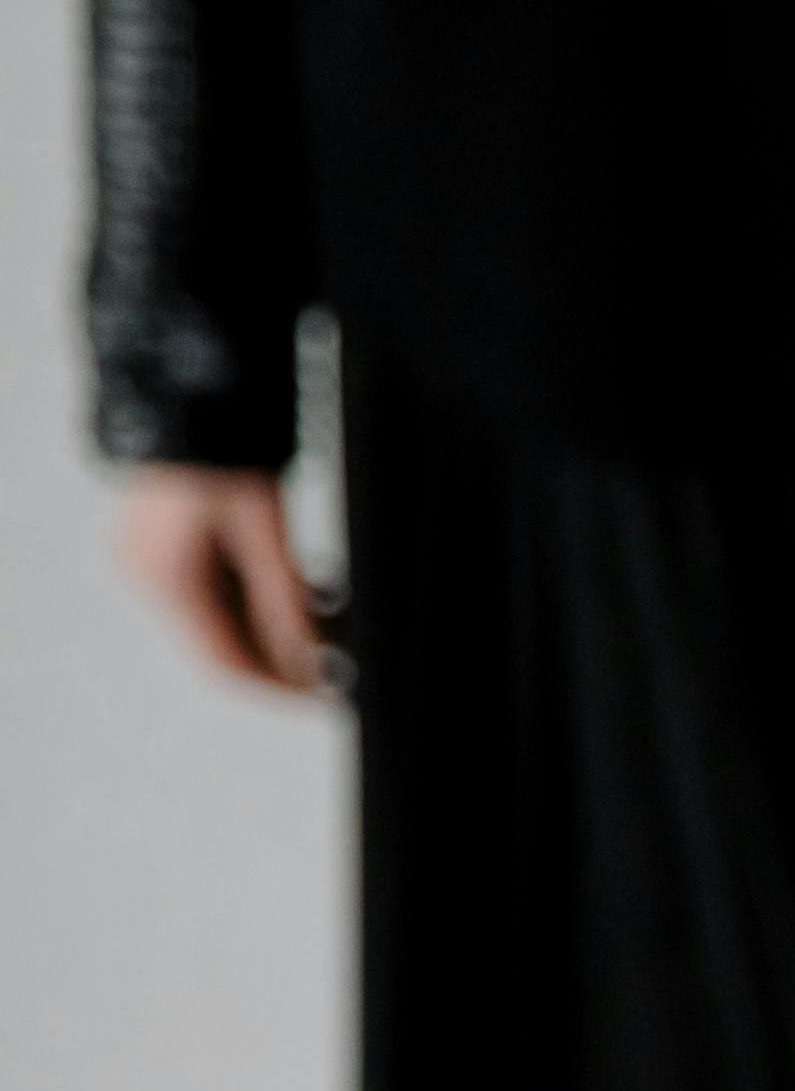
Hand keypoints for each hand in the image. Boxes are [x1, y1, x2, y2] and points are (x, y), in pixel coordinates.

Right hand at [114, 464, 326, 698]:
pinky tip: (310, 589)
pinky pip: (214, 589)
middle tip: (348, 658)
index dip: (282, 688)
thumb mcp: (266, 526)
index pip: (229, 663)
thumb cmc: (224, 448)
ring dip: (278, 624)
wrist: (185, 391)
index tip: (330, 699)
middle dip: (288, 654)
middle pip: (225, 641)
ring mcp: (149, 562)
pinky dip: (260, 596)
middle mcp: (149, 579)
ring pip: (223, 616)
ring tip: (340, 620)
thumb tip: (315, 658)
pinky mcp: (160, 545)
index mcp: (171, 582)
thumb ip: (286, 596)